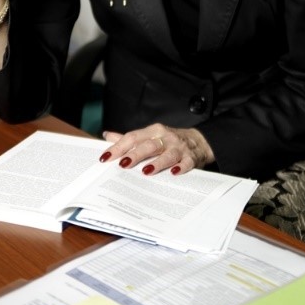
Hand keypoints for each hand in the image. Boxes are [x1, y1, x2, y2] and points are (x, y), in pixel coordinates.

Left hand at [100, 123, 214, 175]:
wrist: (199, 142)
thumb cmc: (169, 141)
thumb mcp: (150, 136)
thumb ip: (130, 138)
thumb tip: (107, 136)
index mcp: (153, 131)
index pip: (133, 137)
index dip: (119, 147)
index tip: (105, 158)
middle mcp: (166, 137)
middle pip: (149, 145)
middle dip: (136, 154)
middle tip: (123, 164)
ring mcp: (179, 147)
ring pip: (167, 154)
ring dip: (157, 162)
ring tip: (146, 171)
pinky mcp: (191, 157)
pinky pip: (186, 163)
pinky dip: (181, 167)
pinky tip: (174, 173)